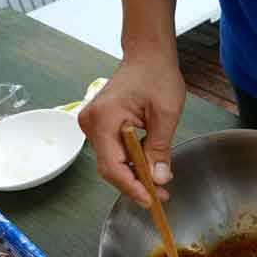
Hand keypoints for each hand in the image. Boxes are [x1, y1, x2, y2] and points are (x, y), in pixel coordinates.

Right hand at [78, 57, 185, 207]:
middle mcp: (91, 123)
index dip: (131, 186)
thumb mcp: (166, 114)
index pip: (112, 165)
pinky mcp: (100, 124)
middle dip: (135, 184)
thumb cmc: (157, 77)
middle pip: (109, 167)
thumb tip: (159, 178)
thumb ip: (160, 148)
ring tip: (159, 185)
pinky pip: (113, 151)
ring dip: (134, 175)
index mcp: (104, 119)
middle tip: (161, 196)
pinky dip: (131, 162)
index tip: (150, 199)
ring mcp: (92, 124)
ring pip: (111, 162)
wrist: (147, 56)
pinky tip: (149, 168)